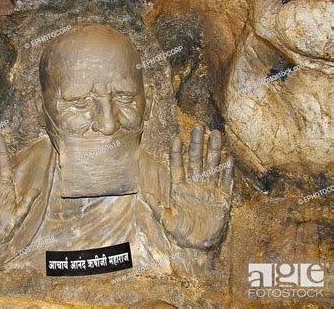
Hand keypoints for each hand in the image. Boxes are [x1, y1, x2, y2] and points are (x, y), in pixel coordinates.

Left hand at [163, 125, 233, 248]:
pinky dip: (227, 170)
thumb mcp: (166, 220)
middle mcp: (195, 185)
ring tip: (216, 134)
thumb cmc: (181, 233)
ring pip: (212, 165)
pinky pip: (225, 181)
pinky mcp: (222, 198)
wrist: (198, 245)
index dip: (177, 153)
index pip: (178, 166)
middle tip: (199, 127)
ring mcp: (209, 189)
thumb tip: (143, 194)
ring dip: (214, 150)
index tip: (176, 138)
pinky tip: (228, 157)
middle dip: (197, 144)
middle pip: (196, 160)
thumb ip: (157, 207)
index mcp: (180, 188)